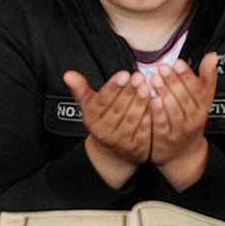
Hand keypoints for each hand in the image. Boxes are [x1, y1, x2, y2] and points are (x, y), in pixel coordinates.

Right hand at [63, 70, 150, 189]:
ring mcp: (121, 141)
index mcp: (92, 119)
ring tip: (147, 87)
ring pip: (133, 118)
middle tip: (139, 77)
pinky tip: (156, 102)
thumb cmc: (103, 120)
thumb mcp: (90, 105)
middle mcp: (105, 132)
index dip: (113, 87)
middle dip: (130, 91)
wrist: (113, 151)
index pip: (103, 101)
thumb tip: (68, 75)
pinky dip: (151, 115)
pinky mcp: (138, 147)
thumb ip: (80, 89)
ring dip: (141, 102)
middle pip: (118, 108)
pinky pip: (145, 129)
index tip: (124, 74)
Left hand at [149, 52, 216, 190]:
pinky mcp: (165, 138)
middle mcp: (193, 118)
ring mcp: (179, 130)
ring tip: (154, 79)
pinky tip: (151, 100)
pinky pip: (162, 123)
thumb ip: (207, 78)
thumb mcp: (202, 100)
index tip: (178, 63)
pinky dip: (157, 111)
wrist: (182, 153)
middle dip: (174, 81)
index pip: (198, 89)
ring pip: (174, 110)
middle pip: (185, 98)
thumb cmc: (190, 120)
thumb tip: (213, 55)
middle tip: (163, 67)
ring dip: (164, 93)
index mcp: (203, 106)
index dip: (188, 76)